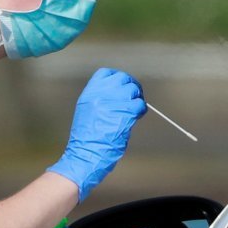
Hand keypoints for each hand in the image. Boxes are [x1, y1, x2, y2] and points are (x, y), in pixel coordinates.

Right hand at [46, 67, 146, 201]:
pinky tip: (136, 117)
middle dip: (130, 87)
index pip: (107, 73)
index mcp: (89, 93)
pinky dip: (141, 109)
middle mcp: (101, 94)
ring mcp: (113, 102)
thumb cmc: (86, 139)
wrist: (86, 154)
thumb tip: (117, 95)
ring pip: (133, 90)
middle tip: (134, 96)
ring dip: (136, 98)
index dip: (117, 78)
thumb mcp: (87, 112)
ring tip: (134, 109)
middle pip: (123, 79)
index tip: (122, 86)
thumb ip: (100, 99)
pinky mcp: (125, 112)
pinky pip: (140, 104)